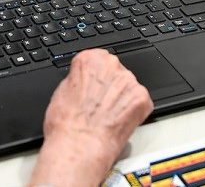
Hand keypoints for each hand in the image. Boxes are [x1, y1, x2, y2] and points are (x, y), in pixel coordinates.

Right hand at [29, 49, 152, 186]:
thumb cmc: (66, 122)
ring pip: (128, 87)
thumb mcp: (62, 90)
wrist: (79, 145)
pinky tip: (119, 121)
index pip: (97, 59)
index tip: (93, 86)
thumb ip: (78, 79)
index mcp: (89, 59)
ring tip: (109, 116)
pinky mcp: (142, 99)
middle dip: (110, 86)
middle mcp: (111, 65)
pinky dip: (133, 112)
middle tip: (100, 104)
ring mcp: (129, 82)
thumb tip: (84, 83)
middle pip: (115, 71)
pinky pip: (140, 102)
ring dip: (122, 99)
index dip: (95, 76)